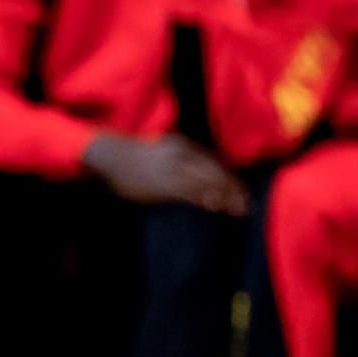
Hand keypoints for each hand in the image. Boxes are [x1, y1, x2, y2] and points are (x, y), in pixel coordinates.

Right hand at [82, 133, 247, 214]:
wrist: (111, 155)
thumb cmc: (134, 156)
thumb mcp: (162, 150)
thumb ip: (181, 160)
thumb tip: (197, 179)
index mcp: (184, 147)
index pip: (214, 164)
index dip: (230, 178)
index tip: (241, 191)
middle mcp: (182, 156)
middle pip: (215, 173)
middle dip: (232, 189)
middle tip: (246, 204)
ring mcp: (173, 170)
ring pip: (206, 183)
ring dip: (224, 197)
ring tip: (237, 209)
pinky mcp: (162, 185)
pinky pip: (189, 192)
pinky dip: (204, 198)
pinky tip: (214, 205)